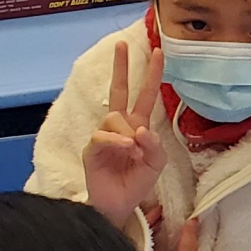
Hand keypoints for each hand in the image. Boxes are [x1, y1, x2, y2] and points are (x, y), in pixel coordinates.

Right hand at [83, 40, 165, 228]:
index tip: (158, 52)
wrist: (118, 205)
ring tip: (133, 150)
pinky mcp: (92, 148)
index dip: (151, 74)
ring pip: (115, 116)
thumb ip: (155, 145)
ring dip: (127, 131)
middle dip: (121, 67)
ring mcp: (105, 135)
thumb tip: (142, 130)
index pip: (145, 95)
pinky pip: (103, 135)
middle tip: (122, 45)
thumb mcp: (156, 164)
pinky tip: (125, 148)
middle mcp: (121, 126)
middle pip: (119, 90)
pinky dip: (116, 140)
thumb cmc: (137, 183)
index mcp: (139, 126)